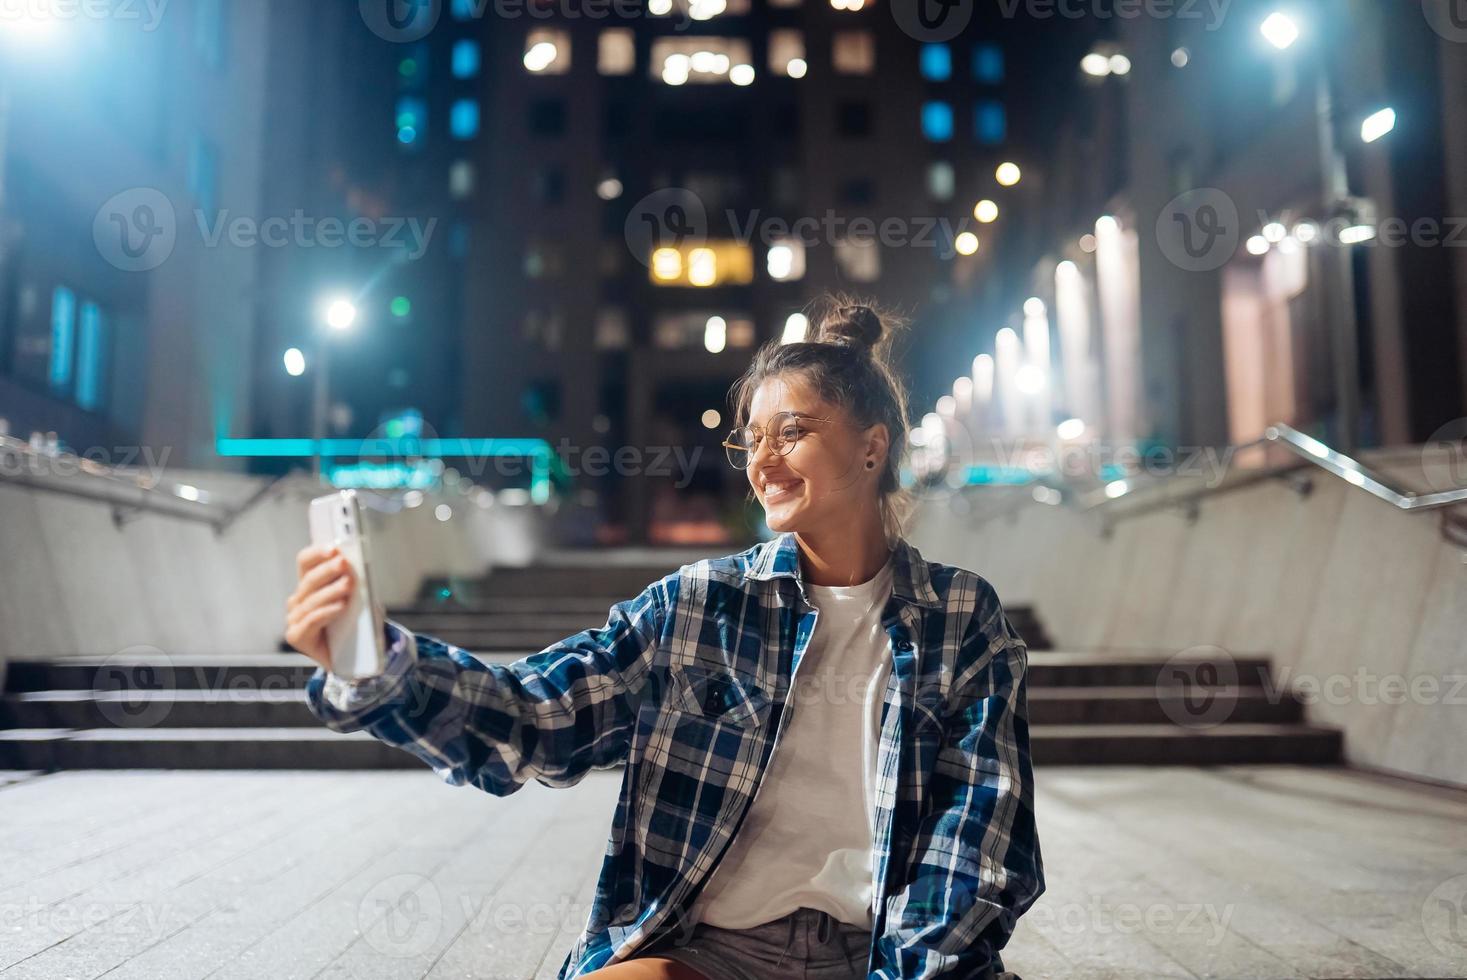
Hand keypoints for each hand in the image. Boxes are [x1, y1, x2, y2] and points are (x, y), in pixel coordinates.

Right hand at [285, 543, 355, 670]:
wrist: (353, 657)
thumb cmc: (354, 625)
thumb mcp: (358, 599)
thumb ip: (353, 583)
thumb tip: (356, 566)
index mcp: (309, 585)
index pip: (305, 562)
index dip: (317, 553)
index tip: (334, 548)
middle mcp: (298, 600)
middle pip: (308, 580)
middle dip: (328, 570)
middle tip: (344, 563)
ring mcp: (294, 619)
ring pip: (311, 600)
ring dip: (331, 591)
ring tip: (348, 585)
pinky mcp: (297, 636)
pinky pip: (311, 620)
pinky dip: (326, 611)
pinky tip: (340, 606)